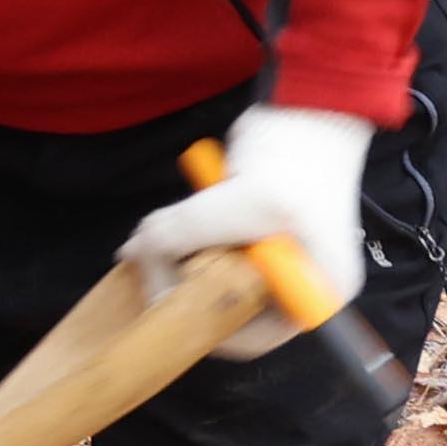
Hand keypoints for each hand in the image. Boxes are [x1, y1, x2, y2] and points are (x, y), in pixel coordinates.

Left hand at [117, 103, 375, 362]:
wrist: (310, 107)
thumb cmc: (295, 160)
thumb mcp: (243, 203)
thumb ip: (182, 234)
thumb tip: (130, 255)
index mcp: (315, 295)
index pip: (250, 338)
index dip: (201, 322)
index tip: (162, 299)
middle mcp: (296, 285)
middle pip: (223, 306)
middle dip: (185, 285)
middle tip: (154, 258)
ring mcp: (272, 258)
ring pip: (208, 275)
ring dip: (180, 256)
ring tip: (168, 230)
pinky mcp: (249, 232)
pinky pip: (206, 247)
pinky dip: (187, 234)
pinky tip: (182, 213)